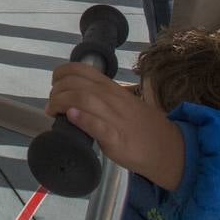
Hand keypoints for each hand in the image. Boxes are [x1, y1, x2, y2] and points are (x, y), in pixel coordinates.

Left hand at [45, 63, 185, 189]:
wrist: (168, 149)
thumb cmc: (142, 127)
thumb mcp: (122, 103)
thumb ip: (101, 98)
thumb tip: (73, 99)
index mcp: (112, 89)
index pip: (82, 70)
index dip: (61, 73)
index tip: (54, 84)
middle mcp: (112, 98)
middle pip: (76, 84)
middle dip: (56, 90)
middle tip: (51, 104)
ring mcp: (115, 118)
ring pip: (83, 100)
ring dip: (61, 102)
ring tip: (52, 110)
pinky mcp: (117, 139)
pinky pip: (97, 126)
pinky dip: (82, 119)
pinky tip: (71, 116)